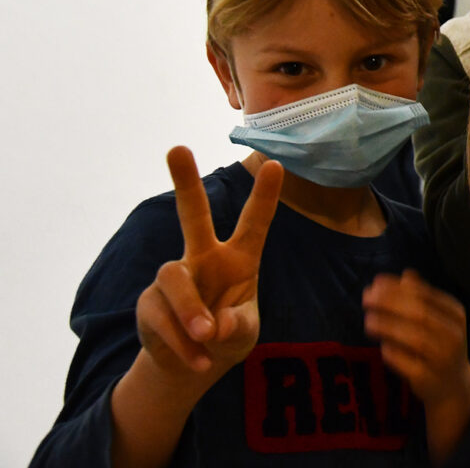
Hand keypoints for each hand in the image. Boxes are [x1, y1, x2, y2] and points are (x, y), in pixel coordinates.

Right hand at [135, 147, 282, 380]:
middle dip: (185, 182)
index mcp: (239, 259)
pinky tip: (198, 359)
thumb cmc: (228, 335)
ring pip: (174, 280)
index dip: (264, 196)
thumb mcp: (245, 332)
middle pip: (192, 216)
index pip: (254, 223)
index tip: (277, 164)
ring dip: (190, 311)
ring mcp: (174, 279)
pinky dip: (182, 343)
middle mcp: (204, 259)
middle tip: (176, 148)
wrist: (194, 365)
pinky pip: (161, 318)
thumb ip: (236, 325)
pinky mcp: (149, 304)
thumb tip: (212, 324)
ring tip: (207, 336)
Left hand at [363, 270, 469, 459]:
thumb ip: (422, 297)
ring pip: (415, 339)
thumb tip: (405, 274)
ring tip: (368, 320)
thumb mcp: (438, 319)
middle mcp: (454, 334)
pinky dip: (395, 353)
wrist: (453, 386)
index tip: (376, 282)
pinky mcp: (429, 379)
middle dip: (391, 304)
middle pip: (420, 314)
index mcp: (456, 314)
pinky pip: (409, 364)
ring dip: (389, 327)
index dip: (399, 288)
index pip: (426, 295)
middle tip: (366, 298)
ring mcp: (443, 358)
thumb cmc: (440, 345)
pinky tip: (382, 346)